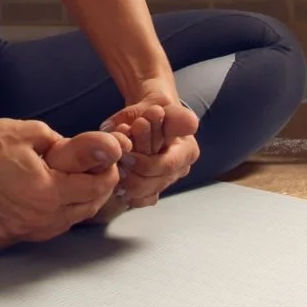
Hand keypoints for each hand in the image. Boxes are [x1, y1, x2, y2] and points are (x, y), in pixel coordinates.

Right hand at [0, 117, 126, 244]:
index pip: (94, 189)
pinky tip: (54, 201)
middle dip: (97, 192)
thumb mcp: (37, 133)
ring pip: (65, 223)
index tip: (109, 165)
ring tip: (79, 187)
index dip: (108, 175)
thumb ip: (69, 145)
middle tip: (99, 175)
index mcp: (49, 192)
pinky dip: (54, 216)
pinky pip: (43, 229)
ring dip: (77, 207)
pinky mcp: (9, 230)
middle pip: (84, 210)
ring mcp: (23, 228)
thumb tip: (92, 149)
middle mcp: (38, 217)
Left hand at [98, 87, 200, 207]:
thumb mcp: (162, 106)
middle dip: (132, 172)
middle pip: (153, 183)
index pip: (166, 166)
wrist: (142, 118)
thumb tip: (192, 125)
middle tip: (116, 162)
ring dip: (126, 183)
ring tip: (114, 169)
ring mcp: (164, 182)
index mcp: (187, 151)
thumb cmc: (150, 112)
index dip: (144, 163)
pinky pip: (138, 201)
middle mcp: (179, 170)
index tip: (126, 153)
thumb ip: (176, 115)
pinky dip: (126, 193)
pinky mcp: (151, 191)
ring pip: (144, 194)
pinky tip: (117, 182)